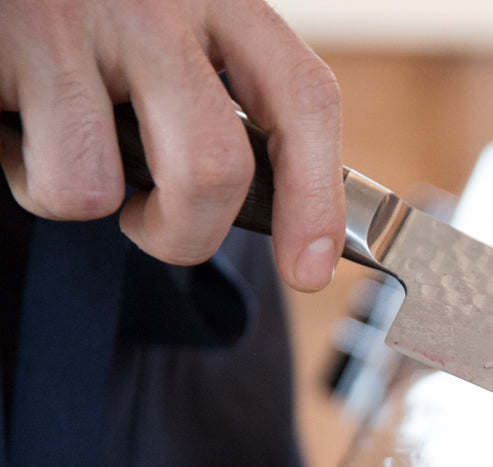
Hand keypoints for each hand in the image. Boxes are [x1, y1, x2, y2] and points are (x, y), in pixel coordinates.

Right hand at [0, 0, 343, 291]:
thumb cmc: (83, 10)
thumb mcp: (171, 26)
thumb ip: (217, 90)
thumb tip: (289, 212)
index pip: (303, 99)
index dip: (315, 199)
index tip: (309, 268)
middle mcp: (154, 2)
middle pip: (214, 168)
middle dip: (187, 235)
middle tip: (153, 227)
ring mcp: (72, 20)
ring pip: (101, 187)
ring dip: (81, 199)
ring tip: (60, 144)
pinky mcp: (3, 48)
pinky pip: (38, 174)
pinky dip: (24, 174)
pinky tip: (17, 119)